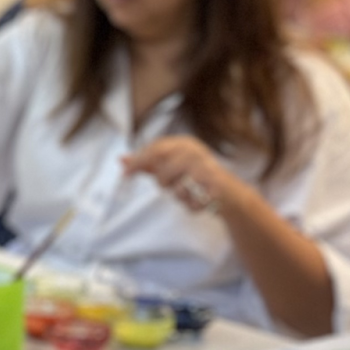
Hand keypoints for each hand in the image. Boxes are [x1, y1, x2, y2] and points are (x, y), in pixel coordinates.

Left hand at [123, 136, 238, 215]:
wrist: (229, 193)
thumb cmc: (194, 177)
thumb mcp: (170, 167)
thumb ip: (147, 163)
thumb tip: (121, 160)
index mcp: (184, 144)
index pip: (155, 149)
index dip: (138, 161)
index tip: (125, 174)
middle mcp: (196, 152)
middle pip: (163, 170)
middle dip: (163, 182)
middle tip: (170, 186)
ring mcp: (206, 169)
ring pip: (177, 189)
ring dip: (179, 196)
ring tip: (190, 191)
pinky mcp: (215, 187)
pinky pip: (190, 202)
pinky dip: (191, 206)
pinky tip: (199, 200)